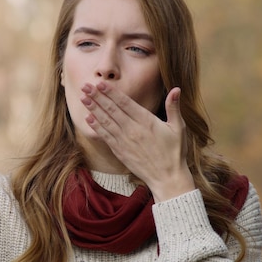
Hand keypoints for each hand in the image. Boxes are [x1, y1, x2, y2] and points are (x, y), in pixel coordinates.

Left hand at [81, 82, 194, 201]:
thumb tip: (176, 89)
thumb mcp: (178, 128)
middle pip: (112, 110)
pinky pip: (105, 136)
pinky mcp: (120, 151)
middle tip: (85, 86)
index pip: (125, 103)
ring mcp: (124, 141)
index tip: (100, 84)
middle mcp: (133, 130)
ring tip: (83, 98)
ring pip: (106, 121)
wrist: (167, 178)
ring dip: (94, 109)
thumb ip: (174, 107)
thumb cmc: (175, 152)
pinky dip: (96, 127)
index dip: (111, 93)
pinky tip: (89, 119)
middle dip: (97, 97)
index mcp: (147, 121)